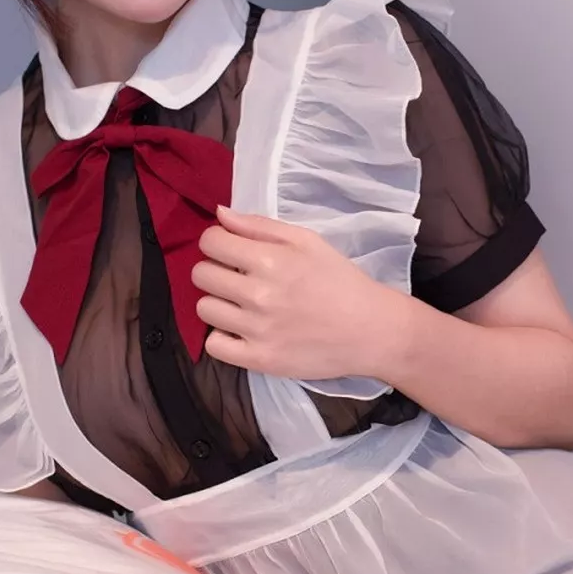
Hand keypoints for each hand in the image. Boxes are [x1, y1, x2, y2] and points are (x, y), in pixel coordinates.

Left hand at [191, 206, 403, 380]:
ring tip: (241, 305)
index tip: (230, 250)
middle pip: (201, 274)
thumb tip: (219, 214)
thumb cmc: (340, 280)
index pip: (211, 242)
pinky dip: (222, 337)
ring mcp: (257, 330)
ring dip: (218, 303)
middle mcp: (259, 294)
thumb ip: (260, 226)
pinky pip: (214, 345)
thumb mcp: (307, 241)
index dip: (217, 242)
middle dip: (216, 270)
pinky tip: (241, 330)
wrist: (371, 330)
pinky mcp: (260, 359)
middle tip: (238, 278)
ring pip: (204, 308)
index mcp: (270, 260)